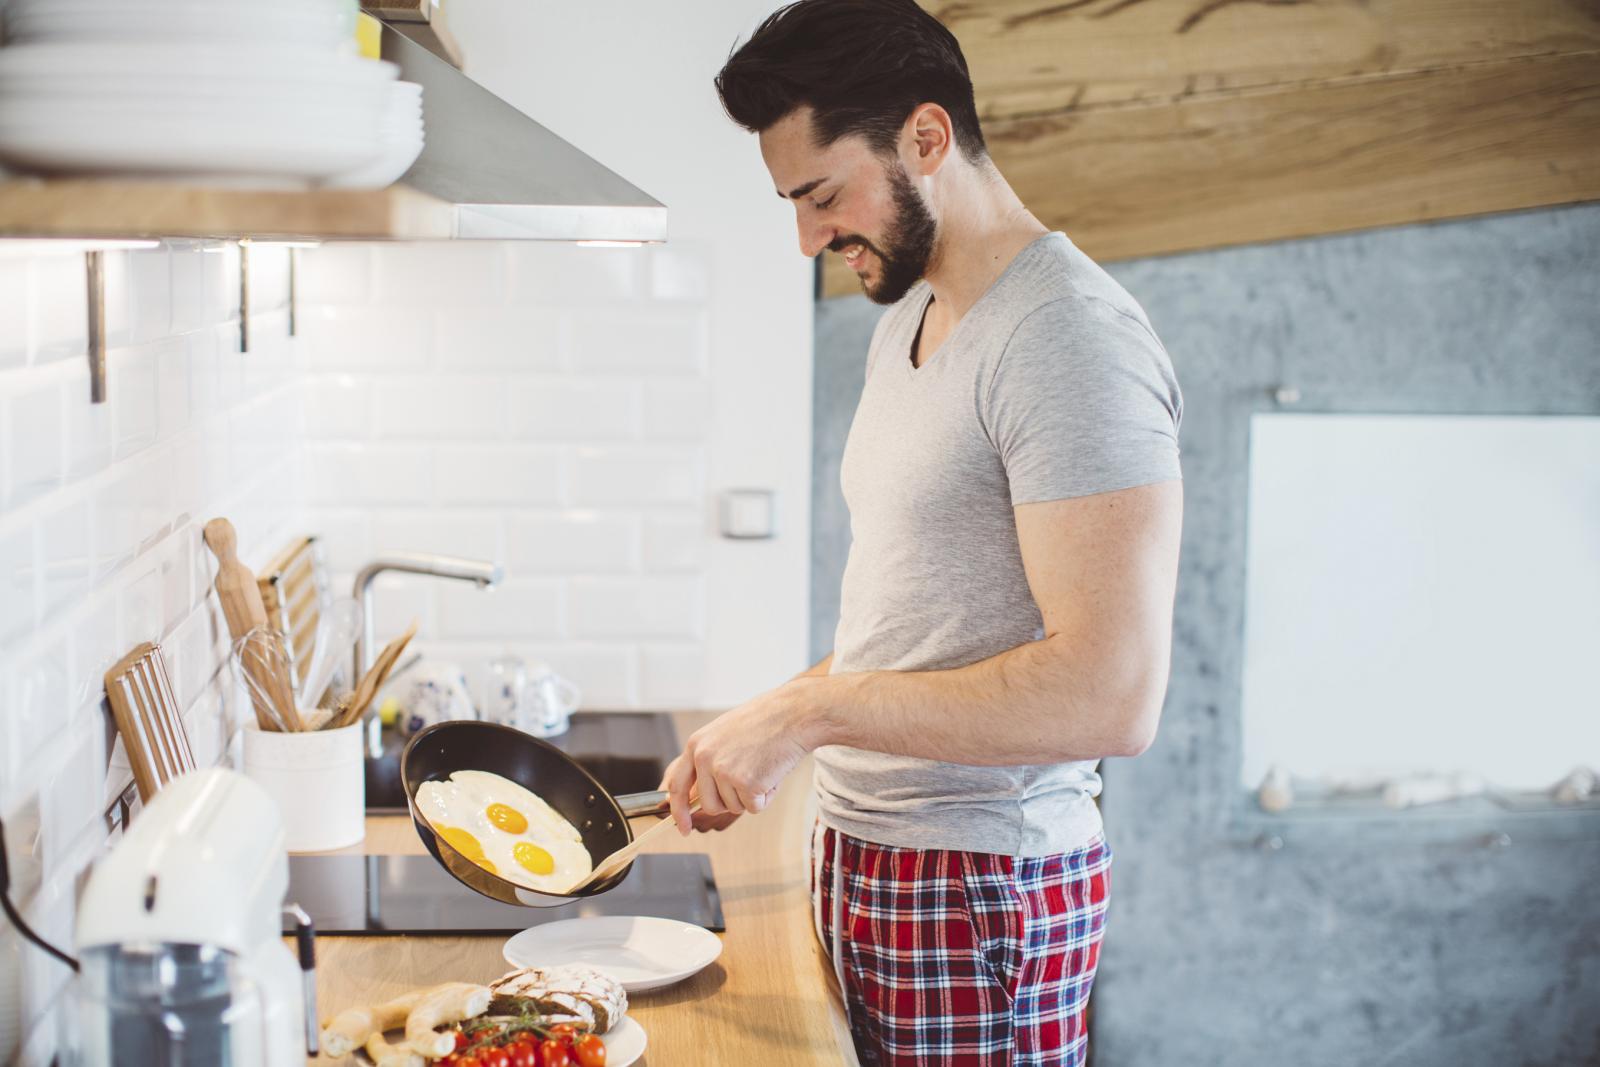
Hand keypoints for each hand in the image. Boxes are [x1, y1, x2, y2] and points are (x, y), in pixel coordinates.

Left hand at [660, 679, 825, 833]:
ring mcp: (724, 770)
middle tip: (749, 780)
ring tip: (762, 767)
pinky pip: (754, 807)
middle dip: (729, 801)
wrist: (793, 714)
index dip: (679, 810)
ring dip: (750, 796)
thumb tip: (698, 794)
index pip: (677, 786)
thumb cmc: (765, 722)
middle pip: (709, 805)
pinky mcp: (745, 783)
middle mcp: (704, 757)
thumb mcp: (724, 734)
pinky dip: (766, 797)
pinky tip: (772, 772)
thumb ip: (707, 761)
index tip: (682, 827)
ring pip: (733, 807)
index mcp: (696, 744)